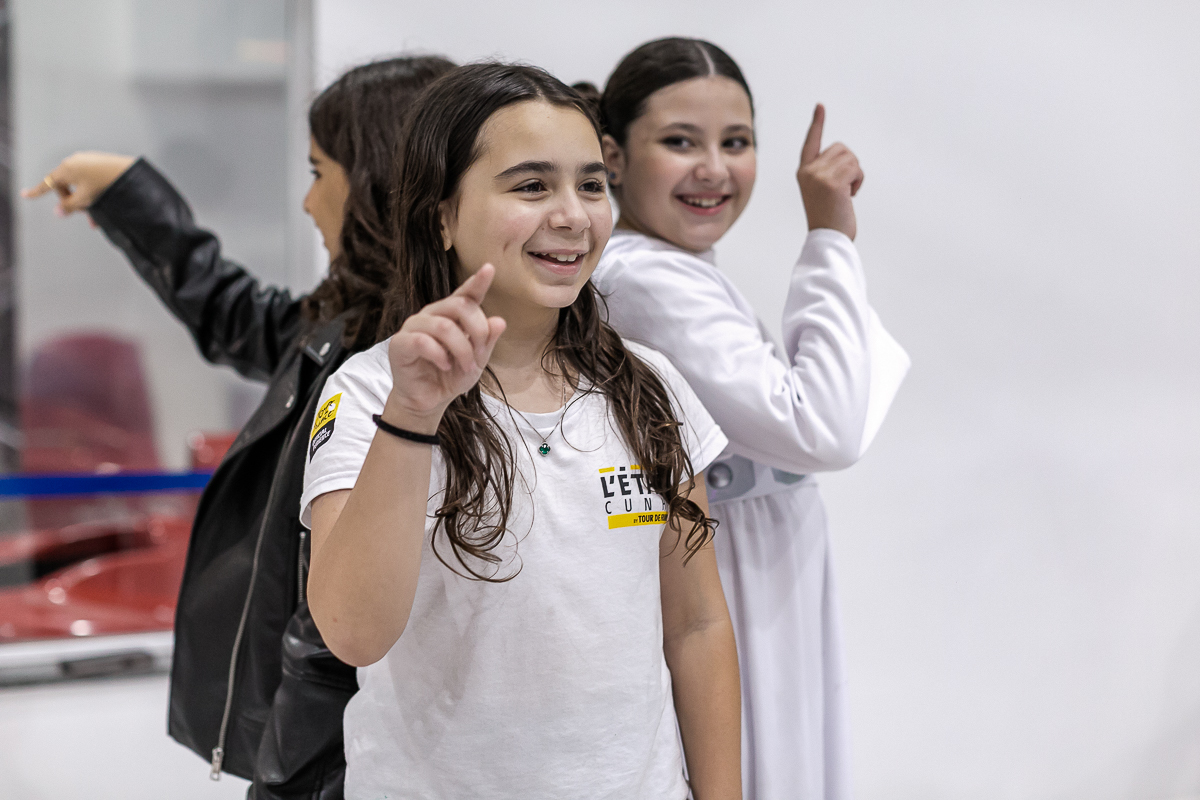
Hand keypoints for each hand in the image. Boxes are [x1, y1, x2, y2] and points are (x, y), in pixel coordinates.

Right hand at [21, 152, 136, 215]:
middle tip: (82, 212)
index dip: (36, 192)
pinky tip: (101, 201)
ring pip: (78, 184)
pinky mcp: (96, 162)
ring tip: (95, 213)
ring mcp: (84, 161)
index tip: (25, 195)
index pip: (46, 183)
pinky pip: (88, 179)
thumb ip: (69, 206)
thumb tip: (58, 212)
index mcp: (65, 169)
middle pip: (63, 186)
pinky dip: (91, 191)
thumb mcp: (84, 198)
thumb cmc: (104, 182)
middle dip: (71, 201)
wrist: (126, 171)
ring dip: (83, 200)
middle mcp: (72, 162)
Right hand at [381, 264, 506, 432]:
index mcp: (451, 315)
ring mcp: (414, 326)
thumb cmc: (450, 376)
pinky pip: (423, 341)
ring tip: (465, 367)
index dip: (477, 282)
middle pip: (459, 306)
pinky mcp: (400, 343)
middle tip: (479, 355)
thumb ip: (486, 341)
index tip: (489, 269)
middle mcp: (432, 314)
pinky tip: (444, 366)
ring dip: (461, 349)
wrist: (428, 401)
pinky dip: (440, 356)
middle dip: (477, 331)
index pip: (465, 294)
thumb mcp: (476, 360)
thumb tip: (500, 321)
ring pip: (444, 326)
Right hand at [796, 105, 862, 240]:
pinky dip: (859, 180)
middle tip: (845, 188)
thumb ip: (828, 172)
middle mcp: (808, 170)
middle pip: (840, 148)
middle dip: (850, 165)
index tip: (820, 106)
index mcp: (804, 172)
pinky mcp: (832, 182)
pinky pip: (855, 168)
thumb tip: (846, 160)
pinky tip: (850, 195)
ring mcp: (819, 175)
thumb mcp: (823, 191)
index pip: (811, 142)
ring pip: (850, 157)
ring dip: (856, 173)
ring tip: (846, 193)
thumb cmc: (829, 219)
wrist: (827, 239)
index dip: (817, 123)